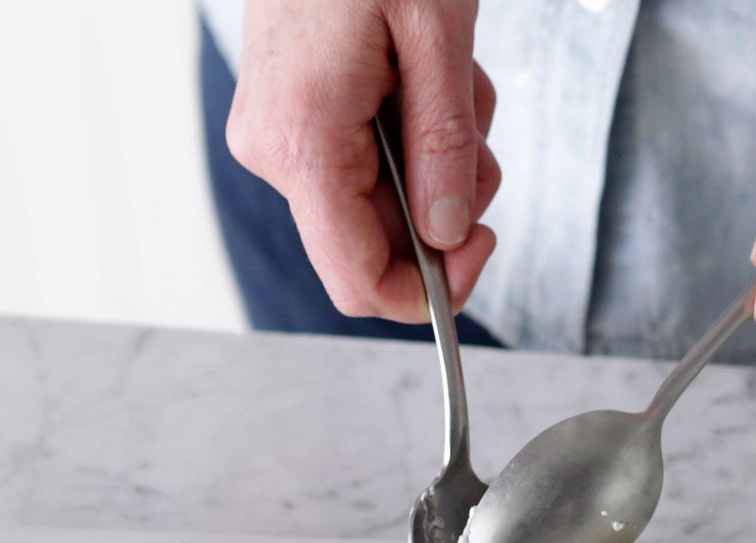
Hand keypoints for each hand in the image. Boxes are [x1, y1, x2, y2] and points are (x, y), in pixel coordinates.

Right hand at [226, 0, 499, 320]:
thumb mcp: (437, 38)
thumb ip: (447, 143)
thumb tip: (449, 234)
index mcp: (303, 144)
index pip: (359, 280)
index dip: (429, 291)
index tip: (478, 248)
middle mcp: (277, 152)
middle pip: (379, 242)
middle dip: (448, 200)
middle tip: (475, 129)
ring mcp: (278, 134)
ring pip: (383, 200)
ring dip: (439, 155)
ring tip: (447, 79)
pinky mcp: (292, 115)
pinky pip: (366, 159)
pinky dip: (413, 129)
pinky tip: (420, 72)